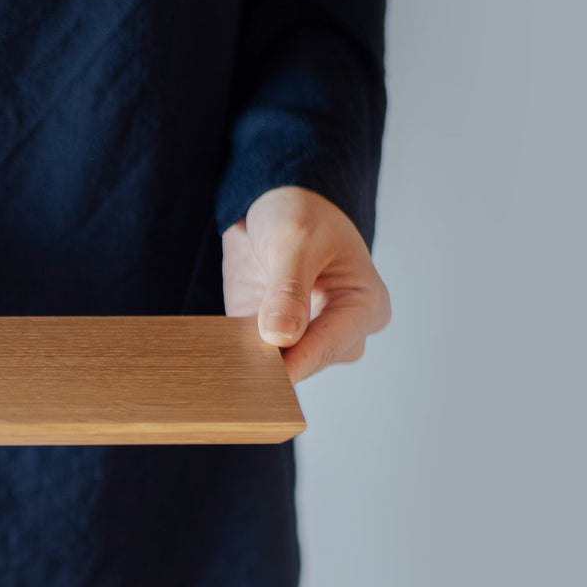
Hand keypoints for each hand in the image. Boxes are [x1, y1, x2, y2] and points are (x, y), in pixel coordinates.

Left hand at [222, 186, 390, 383]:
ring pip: (281, 367)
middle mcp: (343, 331)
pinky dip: (238, 355)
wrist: (276, 208)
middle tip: (241, 366)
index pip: (331, 344)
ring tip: (229, 357)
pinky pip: (256, 358)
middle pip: (308, 362)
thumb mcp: (295, 239)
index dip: (299, 362)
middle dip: (275, 364)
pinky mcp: (274, 341)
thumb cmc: (303, 215)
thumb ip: (288, 288)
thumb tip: (280, 336)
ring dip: (253, 361)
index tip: (271, 378)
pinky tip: (221, 352)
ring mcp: (309, 339)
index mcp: (366, 306)